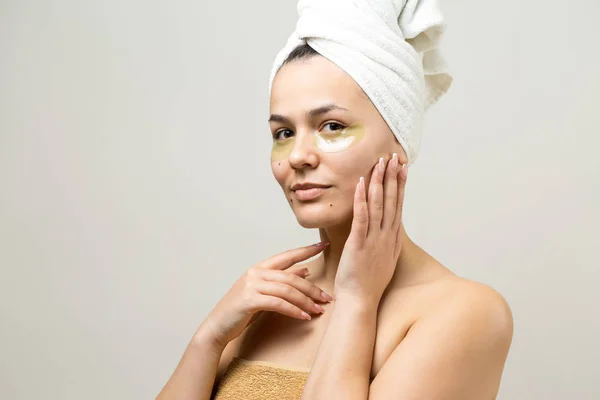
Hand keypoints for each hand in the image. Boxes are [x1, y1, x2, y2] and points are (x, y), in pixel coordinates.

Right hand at [202, 242, 333, 347]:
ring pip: (287, 290)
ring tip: (318, 310)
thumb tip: (306, 270)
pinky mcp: (250, 300)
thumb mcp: (264, 291)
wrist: (218, 326)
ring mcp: (251, 285)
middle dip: (311, 288)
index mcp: (259, 268)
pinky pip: (278, 303)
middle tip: (327, 297)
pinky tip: (303, 316)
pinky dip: (293, 310)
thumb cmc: (242, 309)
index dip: (306, 250)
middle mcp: (255, 273)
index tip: (323, 245)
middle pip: (291, 277)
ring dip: (305, 301)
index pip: (287, 255)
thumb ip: (283, 280)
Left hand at [334, 153, 407, 304]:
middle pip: (391, 201)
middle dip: (392, 177)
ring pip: (378, 205)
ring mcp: (374, 240)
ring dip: (379, 182)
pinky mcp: (359, 244)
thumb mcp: (384, 259)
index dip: (400, 186)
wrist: (361, 301)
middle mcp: (387, 237)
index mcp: (392, 239)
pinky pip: (361, 217)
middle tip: (394, 157)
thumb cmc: (368, 282)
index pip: (398, 206)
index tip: (402, 168)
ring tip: (380, 163)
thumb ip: (386, 242)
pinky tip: (361, 183)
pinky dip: (362, 198)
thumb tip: (388, 228)